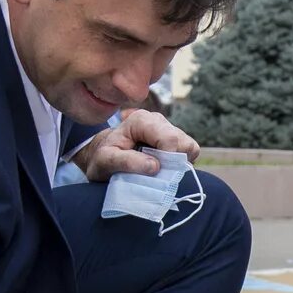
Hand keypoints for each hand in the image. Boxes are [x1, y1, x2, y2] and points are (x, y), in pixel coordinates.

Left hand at [72, 109, 197, 184]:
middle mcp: (158, 120)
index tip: (155, 172)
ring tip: (157, 169)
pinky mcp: (175, 140)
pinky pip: (189, 153)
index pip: (169, 138)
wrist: (103, 155)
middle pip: (184, 143)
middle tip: (154, 173)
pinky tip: (162, 167)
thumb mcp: (105, 161)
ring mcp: (168, 129)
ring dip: (177, 164)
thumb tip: (155, 166)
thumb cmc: (102, 158)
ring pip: (190, 148)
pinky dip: (179, 164)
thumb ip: (127, 162)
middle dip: (173, 162)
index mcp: (142, 120)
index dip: (168, 159)